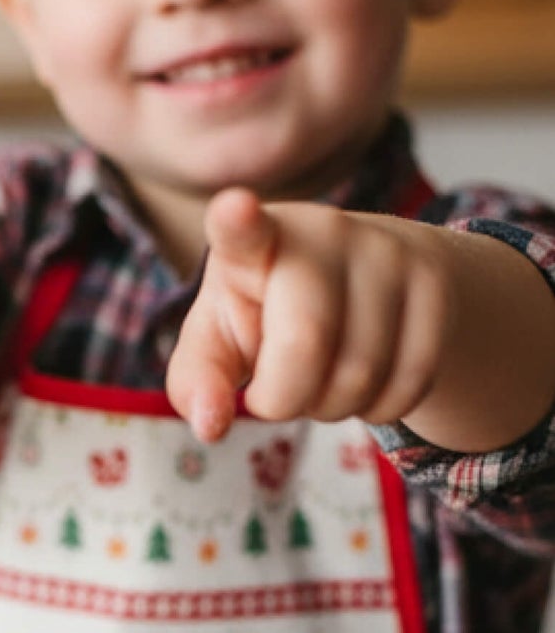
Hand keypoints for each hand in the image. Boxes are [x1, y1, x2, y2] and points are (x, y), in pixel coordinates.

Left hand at [166, 187, 450, 442]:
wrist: (361, 281)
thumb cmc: (267, 314)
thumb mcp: (218, 339)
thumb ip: (198, 380)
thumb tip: (209, 425)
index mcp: (252, 244)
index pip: (241, 232)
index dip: (236, 222)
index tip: (234, 208)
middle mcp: (322, 233)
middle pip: (305, 346)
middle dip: (284, 399)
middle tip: (274, 392)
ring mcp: (387, 252)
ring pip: (362, 375)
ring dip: (332, 408)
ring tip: (319, 380)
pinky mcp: (435, 283)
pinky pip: (412, 381)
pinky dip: (380, 408)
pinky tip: (363, 386)